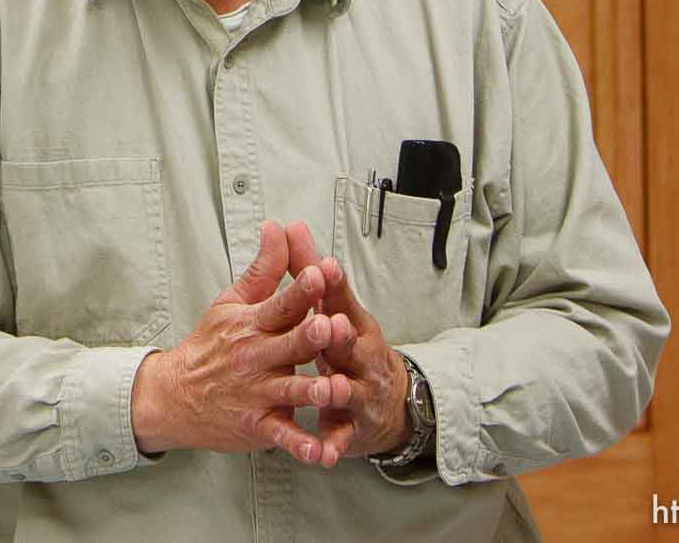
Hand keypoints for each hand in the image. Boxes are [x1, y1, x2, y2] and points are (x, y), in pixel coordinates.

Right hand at [130, 220, 344, 466]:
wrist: (175, 395)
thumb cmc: (210, 345)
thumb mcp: (231, 301)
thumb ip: (264, 268)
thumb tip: (279, 228)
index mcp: (251, 324)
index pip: (279, 304)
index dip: (300, 290)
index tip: (318, 275)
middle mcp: (256, 358)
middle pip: (290, 345)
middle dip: (310, 336)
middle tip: (330, 325)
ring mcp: (258, 394)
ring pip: (291, 392)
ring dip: (314, 391)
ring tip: (335, 389)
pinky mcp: (260, 425)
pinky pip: (284, 437)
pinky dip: (302, 447)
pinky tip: (321, 453)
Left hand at [295, 239, 412, 461]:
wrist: (388, 404)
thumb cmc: (350, 345)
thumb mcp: (334, 308)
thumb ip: (307, 269)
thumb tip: (289, 225)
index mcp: (352, 324)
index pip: (343, 300)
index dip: (334, 285)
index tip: (324, 266)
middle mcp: (360, 357)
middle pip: (352, 343)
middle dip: (343, 335)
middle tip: (331, 325)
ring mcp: (359, 393)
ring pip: (351, 389)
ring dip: (343, 388)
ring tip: (333, 386)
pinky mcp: (351, 428)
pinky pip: (341, 439)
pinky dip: (332, 446)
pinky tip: (323, 453)